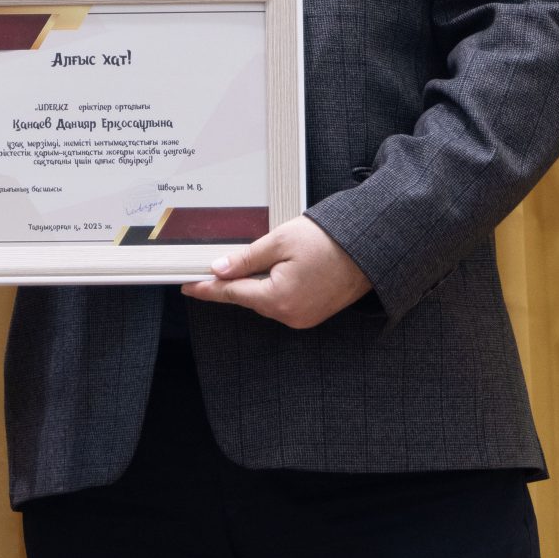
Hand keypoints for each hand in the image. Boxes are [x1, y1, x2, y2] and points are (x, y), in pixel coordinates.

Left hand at [179, 215, 372, 328]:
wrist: (371, 248)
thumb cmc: (330, 241)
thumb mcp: (281, 241)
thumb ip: (246, 258)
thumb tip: (219, 269)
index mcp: (279, 298)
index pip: (232, 293)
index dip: (208, 288)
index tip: (187, 286)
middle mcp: (291, 315)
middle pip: (249, 297)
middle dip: (234, 281)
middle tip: (216, 264)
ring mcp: (304, 317)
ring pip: (266, 299)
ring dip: (256, 282)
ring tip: (258, 259)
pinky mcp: (314, 313)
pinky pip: (283, 301)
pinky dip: (274, 287)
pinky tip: (276, 269)